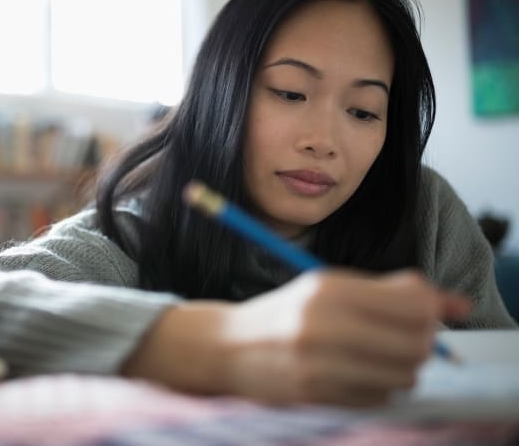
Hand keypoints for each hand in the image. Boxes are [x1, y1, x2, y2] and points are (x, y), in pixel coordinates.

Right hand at [122, 269, 470, 406]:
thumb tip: (457, 304)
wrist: (227, 347)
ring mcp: (317, 363)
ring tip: (378, 357)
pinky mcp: (314, 394)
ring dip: (402, 368)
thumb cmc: (285, 313)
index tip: (430, 311)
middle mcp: (322, 323)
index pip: (413, 303)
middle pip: (415, 342)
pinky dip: (378, 388)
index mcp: (327, 287)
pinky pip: (377, 397)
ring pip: (403, 375)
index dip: (433, 308)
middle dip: (423, 341)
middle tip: (406, 337)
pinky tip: (355, 374)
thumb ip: (390, 292)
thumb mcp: (329, 288)